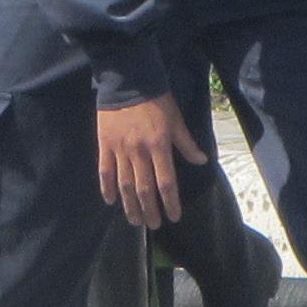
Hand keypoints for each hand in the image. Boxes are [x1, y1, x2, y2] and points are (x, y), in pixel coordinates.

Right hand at [95, 92, 211, 228]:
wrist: (127, 81)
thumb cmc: (156, 100)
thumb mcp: (176, 120)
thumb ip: (187, 143)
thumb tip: (201, 161)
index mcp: (160, 147)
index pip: (166, 182)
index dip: (170, 202)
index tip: (174, 217)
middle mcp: (139, 152)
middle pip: (145, 189)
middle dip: (150, 210)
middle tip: (153, 225)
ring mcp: (120, 150)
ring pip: (125, 185)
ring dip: (130, 206)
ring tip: (135, 221)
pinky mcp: (105, 145)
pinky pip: (105, 172)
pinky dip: (107, 188)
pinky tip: (111, 201)